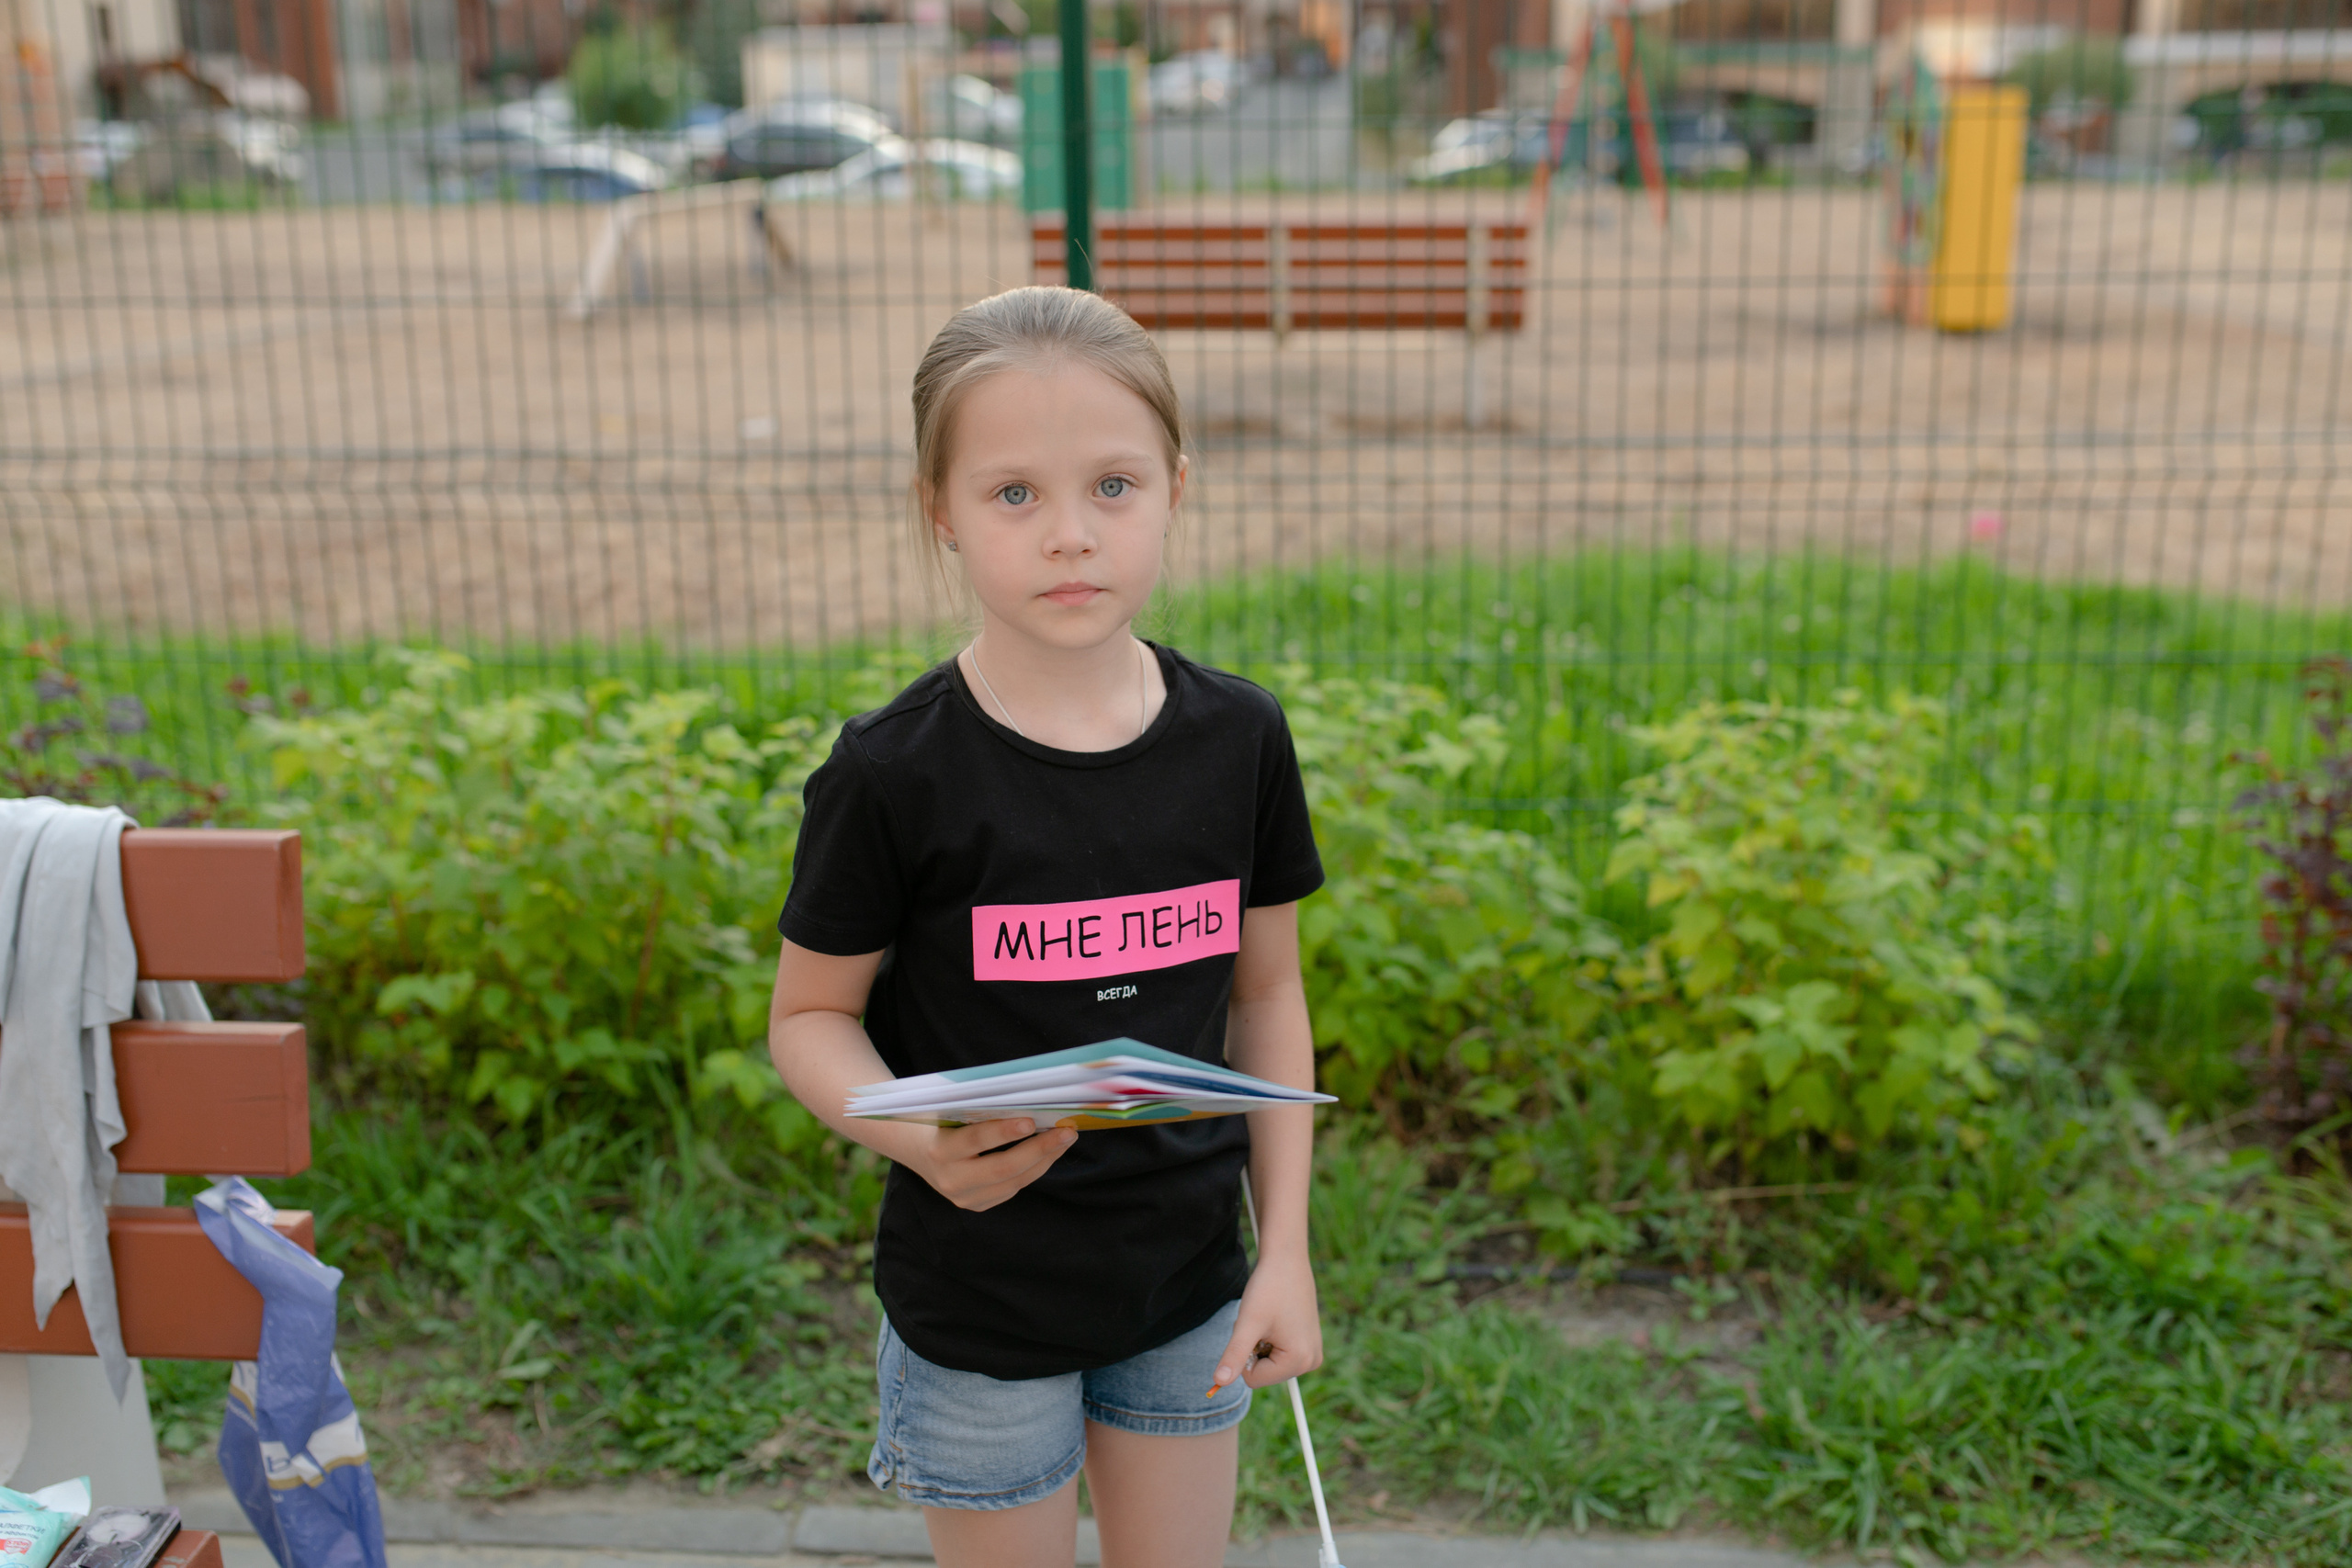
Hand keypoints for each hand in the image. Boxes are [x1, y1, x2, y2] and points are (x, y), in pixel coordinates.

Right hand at [905, 1118, 1078, 1211]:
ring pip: (1014, 1182)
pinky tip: (1050, 1152)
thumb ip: (978, 1107)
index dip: (1004, 1131)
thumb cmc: (936, 1118)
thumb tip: (1027, 1100)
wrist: (911, 1147)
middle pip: (1003, 1168)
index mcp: (939, 1151)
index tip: (1031, 1120)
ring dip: (1044, 1159)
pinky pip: (1013, 1188)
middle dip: (1039, 1149)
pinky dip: (1035, 1168)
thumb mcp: (948, 1108)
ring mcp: (964, 1197)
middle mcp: (950, 1180)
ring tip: (1066, 1138)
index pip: (976, 1141)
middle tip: (1067, 1131)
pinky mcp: (976, 1204)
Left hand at [1208, 1246, 1322, 1395]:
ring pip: (1269, 1364)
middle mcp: (1311, 1362)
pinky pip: (1279, 1354)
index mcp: (1299, 1361)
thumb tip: (1219, 1383)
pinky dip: (1270, 1339)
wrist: (1286, 1260)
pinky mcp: (1309, 1344)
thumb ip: (1234, 1355)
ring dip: (1261, 1344)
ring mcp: (1312, 1354)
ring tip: (1270, 1319)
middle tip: (1263, 1322)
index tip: (1256, 1327)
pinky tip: (1277, 1318)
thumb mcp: (1247, 1323)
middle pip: (1263, 1374)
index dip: (1244, 1354)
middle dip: (1255, 1349)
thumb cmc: (1268, 1288)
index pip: (1253, 1379)